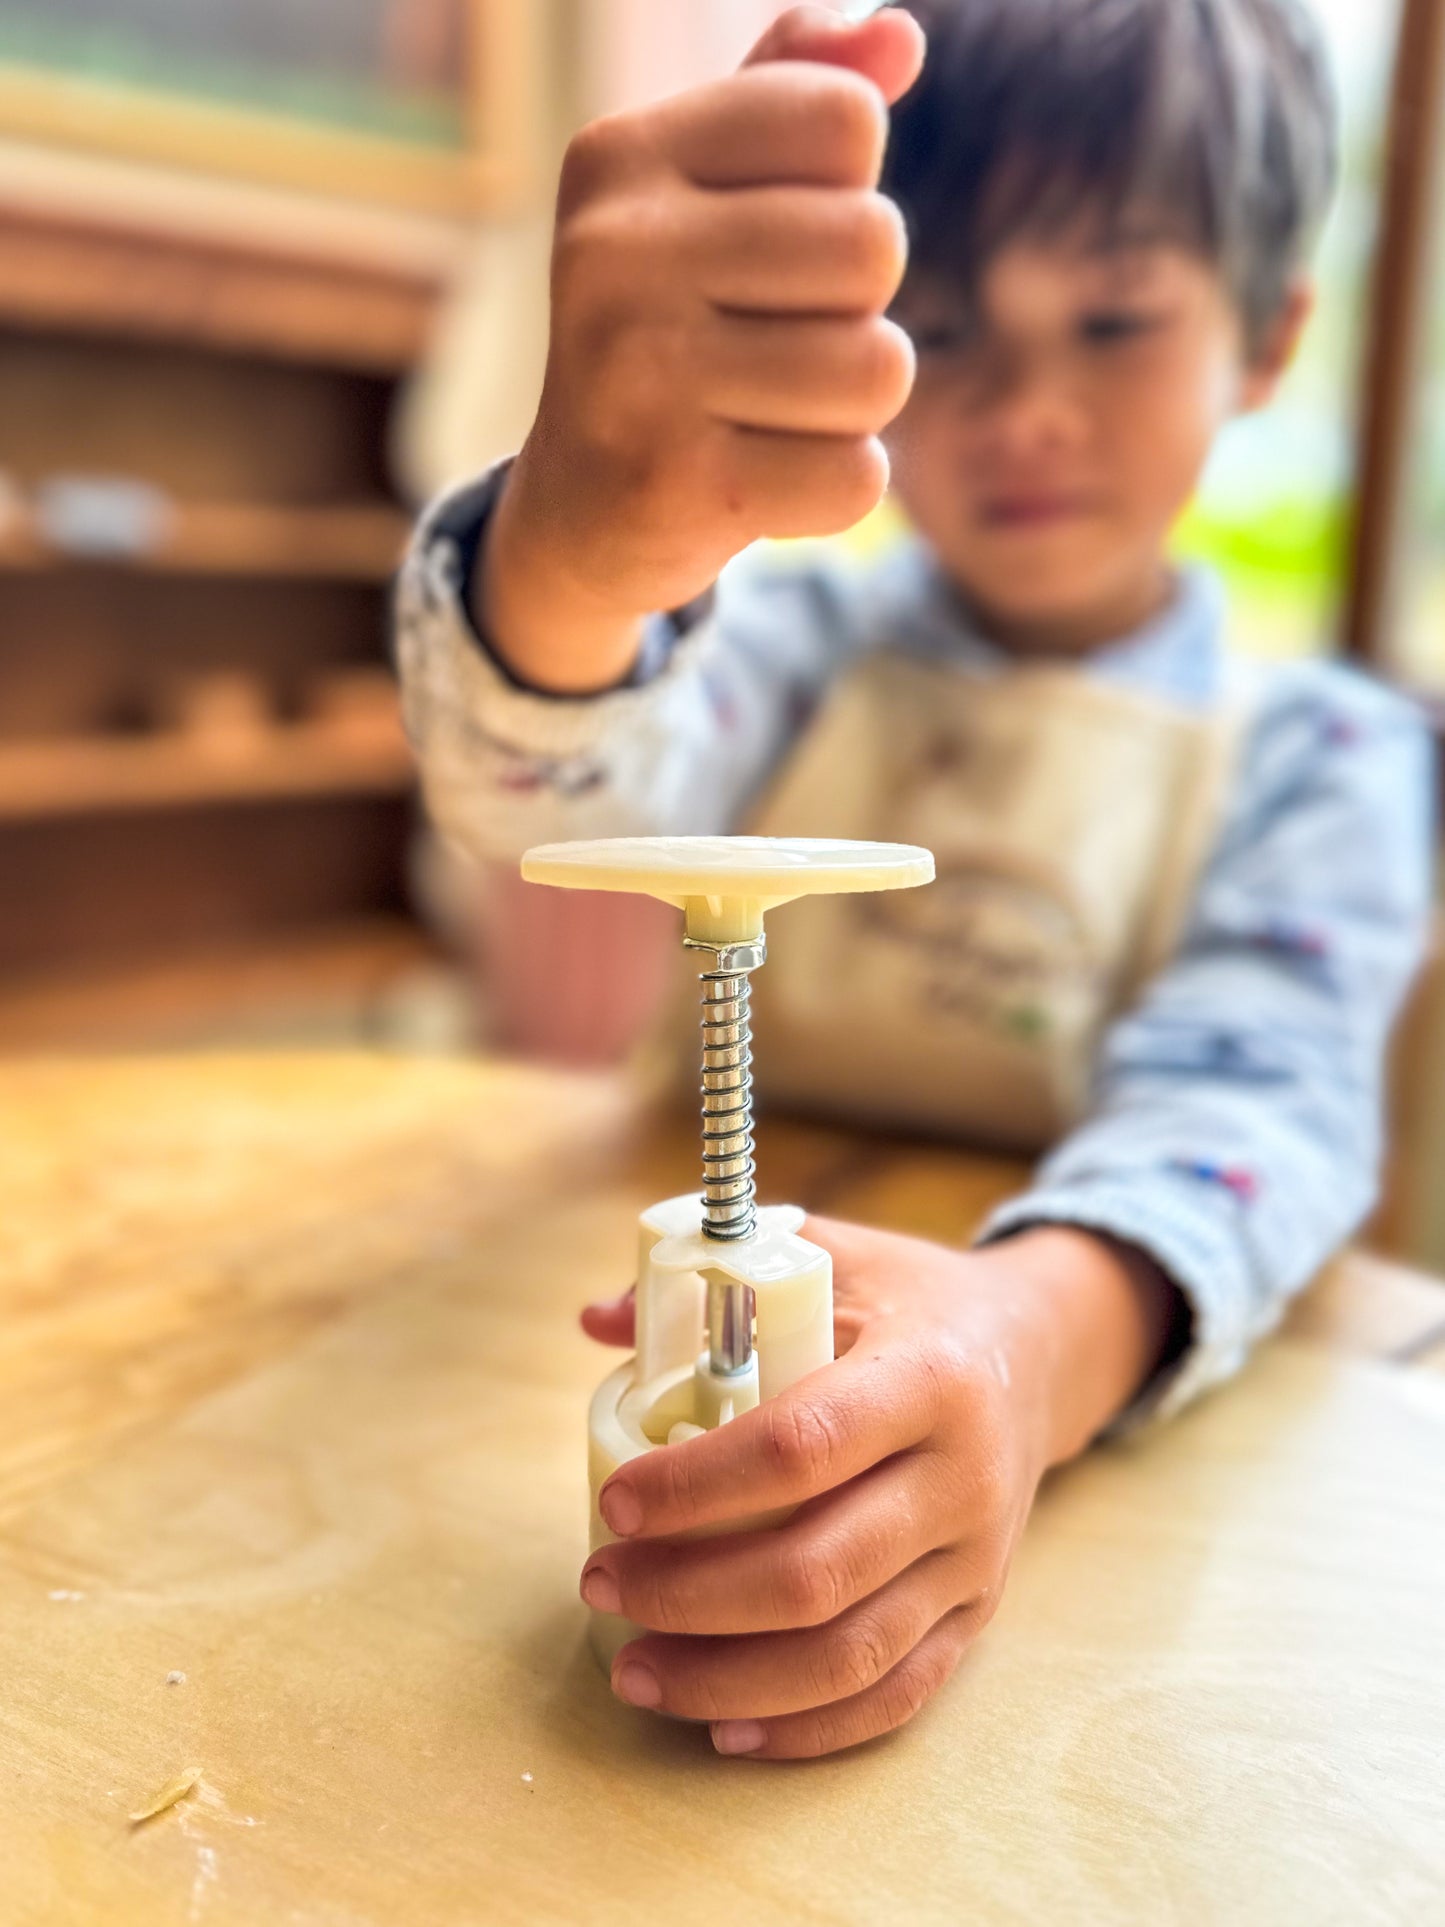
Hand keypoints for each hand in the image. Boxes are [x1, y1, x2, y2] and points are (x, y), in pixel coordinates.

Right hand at [481, 4, 924, 691]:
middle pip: (871, 245)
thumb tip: (897, 36)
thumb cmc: (673, 328)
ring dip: (851, 406)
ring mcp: (635, 376)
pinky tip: (761, 480)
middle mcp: (612, 254)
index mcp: (621, 157)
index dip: (846, 193)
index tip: (772, 247)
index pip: (844, 122)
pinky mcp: (676, 489)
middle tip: (774, 344)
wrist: (579, 510)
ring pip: (876, 370)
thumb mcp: (710, 193)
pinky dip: (833, 487)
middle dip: (856, 308)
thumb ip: (798, 90)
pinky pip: (856, 478)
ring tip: (768, 413)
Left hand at [580, 1217, 1177, 1758]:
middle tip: (600, 1581)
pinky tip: (722, 1730)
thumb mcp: (835, 1261)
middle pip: (817, 1570)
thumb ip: (718, 1279)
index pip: (801, 1447)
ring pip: (850, 1653)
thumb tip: (595, 1318)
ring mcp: (974, 1558)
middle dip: (690, 1594)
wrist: (1039, 1354)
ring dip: (728, 1679)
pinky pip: (895, 1693)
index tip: (616, 1501)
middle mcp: (961, 1477)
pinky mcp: (978, 1612)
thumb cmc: (914, 1302)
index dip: (698, 1485)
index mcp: (925, 1377)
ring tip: (634, 1670)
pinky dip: (806, 1728)